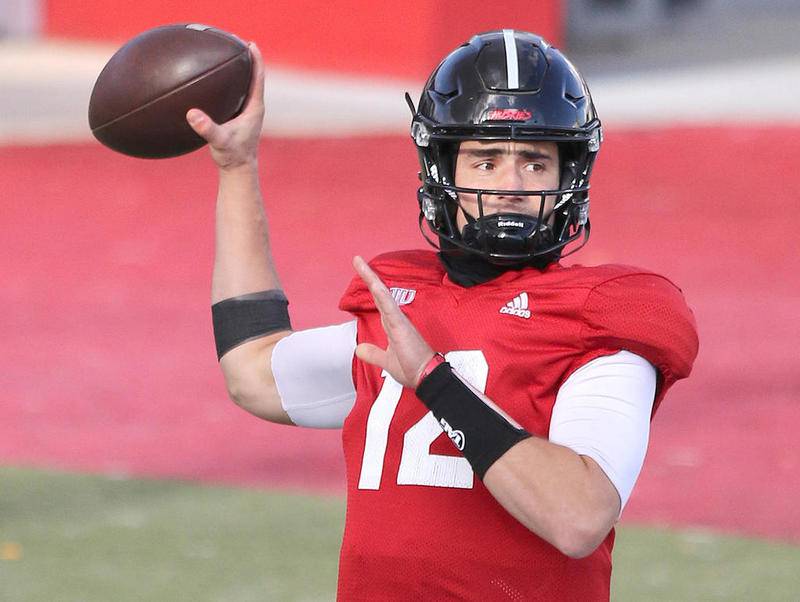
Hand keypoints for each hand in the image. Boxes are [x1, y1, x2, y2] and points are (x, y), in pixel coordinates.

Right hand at [186, 42, 265, 170]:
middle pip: (253, 76)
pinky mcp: (238, 116)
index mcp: (254, 108)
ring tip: (227, 54)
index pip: (257, 78)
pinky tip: (215, 79)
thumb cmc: (232, 156)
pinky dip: (228, 83)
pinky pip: (235, 93)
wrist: (238, 169)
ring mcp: (246, 111)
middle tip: (235, 41)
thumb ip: (208, 128)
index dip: (255, 60)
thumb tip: (192, 114)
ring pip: (245, 84)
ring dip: (238, 70)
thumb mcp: (219, 141)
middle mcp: (253, 106)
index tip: (250, 44)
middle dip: (246, 59)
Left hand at [352, 256, 435, 388]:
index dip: (371, 288)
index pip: (379, 302)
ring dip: (371, 279)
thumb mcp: (386, 361)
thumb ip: (373, 353)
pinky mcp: (401, 327)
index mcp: (392, 326)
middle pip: (379, 294)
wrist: (426, 378)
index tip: (362, 273)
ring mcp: (399, 321)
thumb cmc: (413, 369)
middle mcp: (395, 320)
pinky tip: (375, 284)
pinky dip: (382, 295)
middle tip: (357, 260)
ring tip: (360, 263)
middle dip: (368, 276)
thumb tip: (359, 349)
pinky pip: (390, 308)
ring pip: (383, 296)